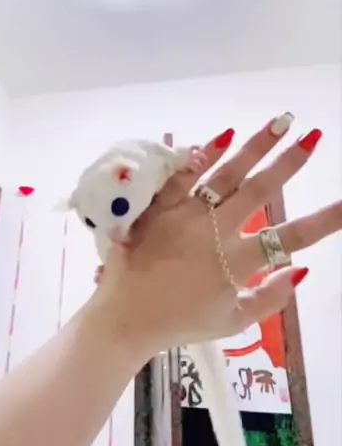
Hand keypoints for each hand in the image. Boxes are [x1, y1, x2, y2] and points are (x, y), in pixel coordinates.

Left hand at [96, 115, 341, 357]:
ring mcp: (186, 216)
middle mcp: (216, 232)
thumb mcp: (232, 322)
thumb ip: (270, 298)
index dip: (326, 219)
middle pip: (261, 190)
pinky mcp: (158, 208)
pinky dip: (201, 155)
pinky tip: (220, 136)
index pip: (292, 236)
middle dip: (290, 162)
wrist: (125, 318)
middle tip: (312, 136)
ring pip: (226, 174)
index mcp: (238, 262)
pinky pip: (182, 176)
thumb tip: (302, 270)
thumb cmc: (180, 323)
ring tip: (279, 121)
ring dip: (255, 146)